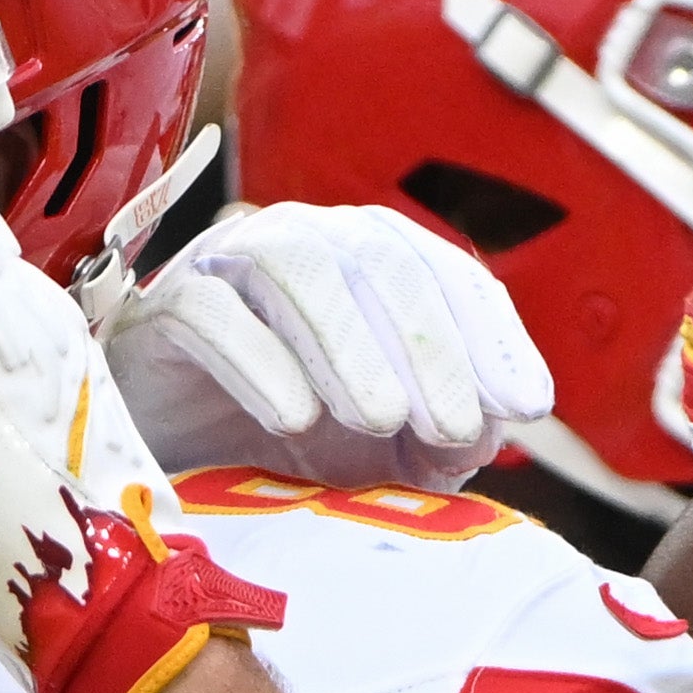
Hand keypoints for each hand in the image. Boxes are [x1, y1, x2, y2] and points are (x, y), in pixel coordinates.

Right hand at [106, 203, 555, 490]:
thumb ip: (446, 435)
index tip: (527, 407)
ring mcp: (231, 263)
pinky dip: (257, 360)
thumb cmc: (288, 436)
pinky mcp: (165, 305)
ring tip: (381, 420)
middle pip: (381, 261)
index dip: (493, 337)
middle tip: (455, 431)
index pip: (447, 274)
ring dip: (350, 345)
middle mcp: (309, 240)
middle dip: (429, 347)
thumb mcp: (386, 449)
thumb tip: (494, 425)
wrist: (170, 452)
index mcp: (372, 261)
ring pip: (299, 267)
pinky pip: (211, 311)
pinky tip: (292, 418)